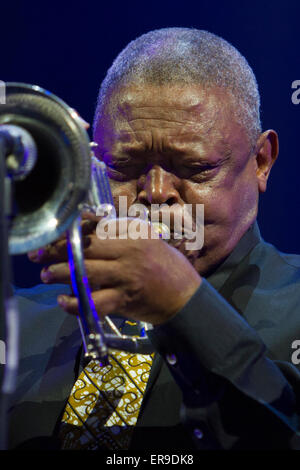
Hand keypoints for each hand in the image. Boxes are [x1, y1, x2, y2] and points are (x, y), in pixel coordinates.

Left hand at [29, 218, 201, 325]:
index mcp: (134, 235)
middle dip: (58, 252)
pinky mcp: (125, 300)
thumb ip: (122, 235)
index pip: (96, 230)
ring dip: (61, 274)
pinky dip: (76, 303)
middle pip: (86, 249)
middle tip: (39, 256)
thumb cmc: (167, 267)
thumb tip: (90, 230)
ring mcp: (126, 277)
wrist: (187, 297)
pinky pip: (95, 302)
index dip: (71, 233)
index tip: (55, 236)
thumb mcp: (148, 241)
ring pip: (86, 274)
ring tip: (46, 274)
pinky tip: (65, 300)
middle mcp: (129, 253)